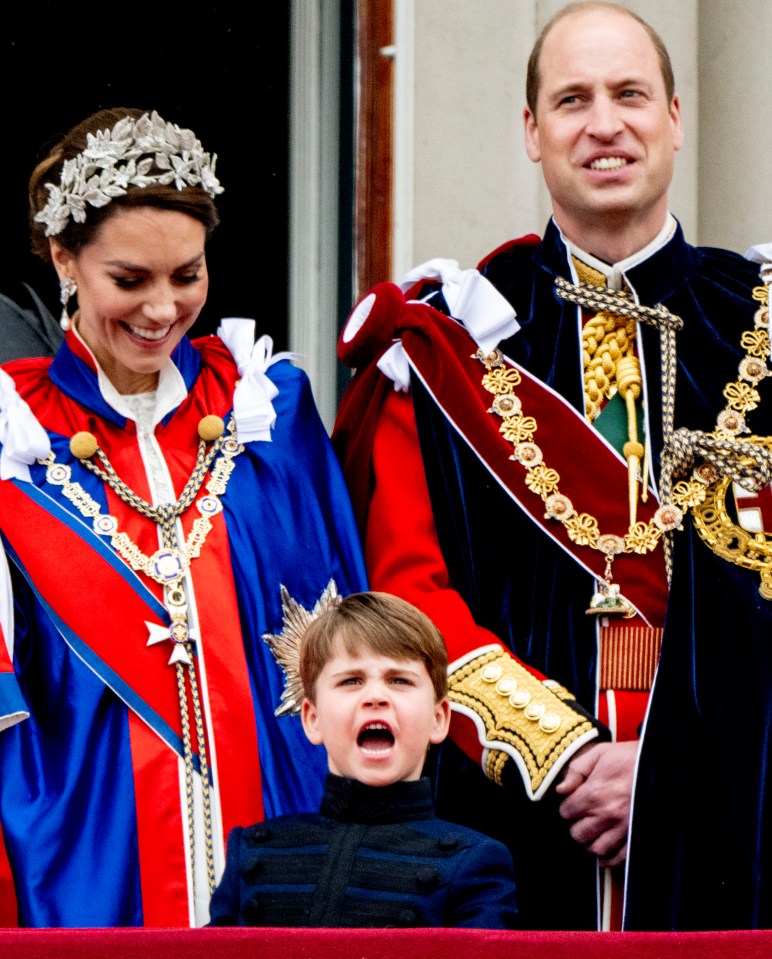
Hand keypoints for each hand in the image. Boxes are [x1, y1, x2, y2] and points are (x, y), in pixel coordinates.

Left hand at [555, 740, 637, 867]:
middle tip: (582, 819)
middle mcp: (607, 814)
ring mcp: (623, 828)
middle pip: (578, 834)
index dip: (567, 808)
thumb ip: (576, 770)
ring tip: (594, 832)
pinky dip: (609, 859)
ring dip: (591, 842)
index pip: (566, 813)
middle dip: (576, 826)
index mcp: (594, 793)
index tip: (573, 804)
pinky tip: (605, 850)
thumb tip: (561, 789)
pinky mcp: (637, 836)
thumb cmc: (629, 758)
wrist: (661, 763)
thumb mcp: (599, 753)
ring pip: (597, 849)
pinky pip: (619, 858)